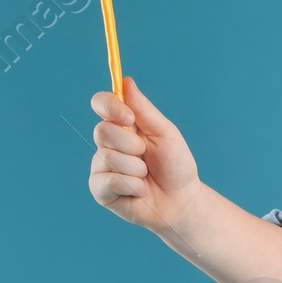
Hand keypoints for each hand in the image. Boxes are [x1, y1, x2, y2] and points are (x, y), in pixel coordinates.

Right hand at [89, 77, 200, 234]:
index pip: (101, 103)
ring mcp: (101, 166)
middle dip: (132, 145)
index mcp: (122, 124)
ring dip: (136, 169)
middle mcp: (107, 143)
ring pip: (108, 158)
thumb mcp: (164, 133)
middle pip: (102, 131)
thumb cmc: (175, 165)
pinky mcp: (100, 190)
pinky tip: (139, 191)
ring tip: (146, 177)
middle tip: (146, 156)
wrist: (181, 201)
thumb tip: (126, 81)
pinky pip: (110, 181)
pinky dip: (132, 186)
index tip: (129, 117)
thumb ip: (144, 109)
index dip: (109, 106)